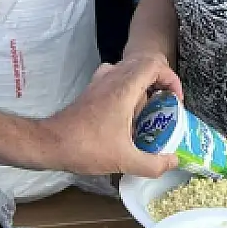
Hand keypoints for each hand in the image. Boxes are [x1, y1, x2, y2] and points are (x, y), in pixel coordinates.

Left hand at [42, 53, 183, 176]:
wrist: (51, 143)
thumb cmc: (87, 148)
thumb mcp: (125, 160)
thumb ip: (154, 164)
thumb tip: (173, 160)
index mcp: (124, 87)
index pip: (155, 63)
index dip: (171, 78)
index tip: (175, 101)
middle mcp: (112, 77)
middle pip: (145, 65)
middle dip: (161, 83)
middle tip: (166, 107)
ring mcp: (100, 81)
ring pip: (131, 72)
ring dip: (145, 87)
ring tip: (149, 114)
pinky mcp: (93, 90)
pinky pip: (118, 80)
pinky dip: (129, 91)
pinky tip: (129, 117)